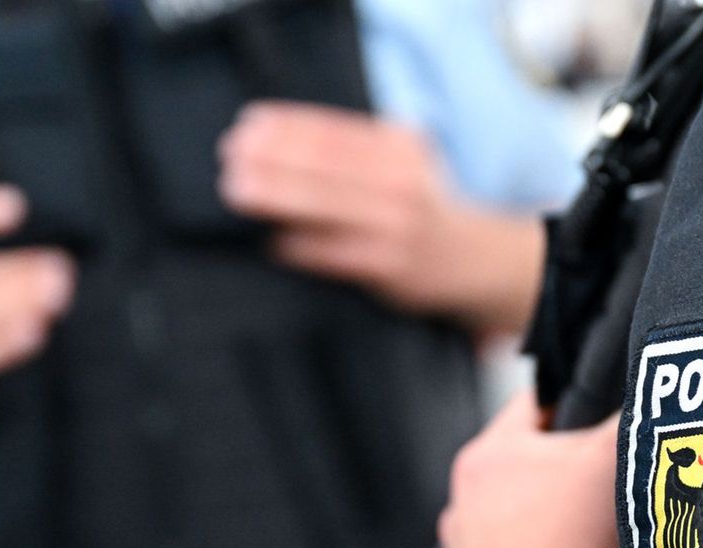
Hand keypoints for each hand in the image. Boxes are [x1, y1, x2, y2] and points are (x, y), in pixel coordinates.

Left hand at [217, 101, 543, 335]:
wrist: (472, 260)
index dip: (285, 126)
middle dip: (270, 158)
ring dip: (274, 196)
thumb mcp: (400, 164)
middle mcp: (401, 181)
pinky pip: (332, 254)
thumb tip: (275, 143)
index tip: (247, 125)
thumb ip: (351, 152)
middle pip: (323, 163)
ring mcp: (396, 225)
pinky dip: (298, 246)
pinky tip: (273, 240)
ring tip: (237, 189)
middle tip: (230, 156)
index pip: (332, 129)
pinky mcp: (390, 267)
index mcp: (399, 147)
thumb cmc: (420, 209)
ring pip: (323, 205)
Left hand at [440, 391, 622, 547]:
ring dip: (565, 528)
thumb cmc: (568, 541)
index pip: (538, 404)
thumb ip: (631, 420)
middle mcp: (462, 506)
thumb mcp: (612, 459)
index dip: (583, 405)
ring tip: (609, 539)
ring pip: (529, 525)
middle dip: (577, 474)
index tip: (616, 418)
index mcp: (485, 456)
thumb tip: (654, 402)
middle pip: (534, 469)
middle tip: (621, 481)